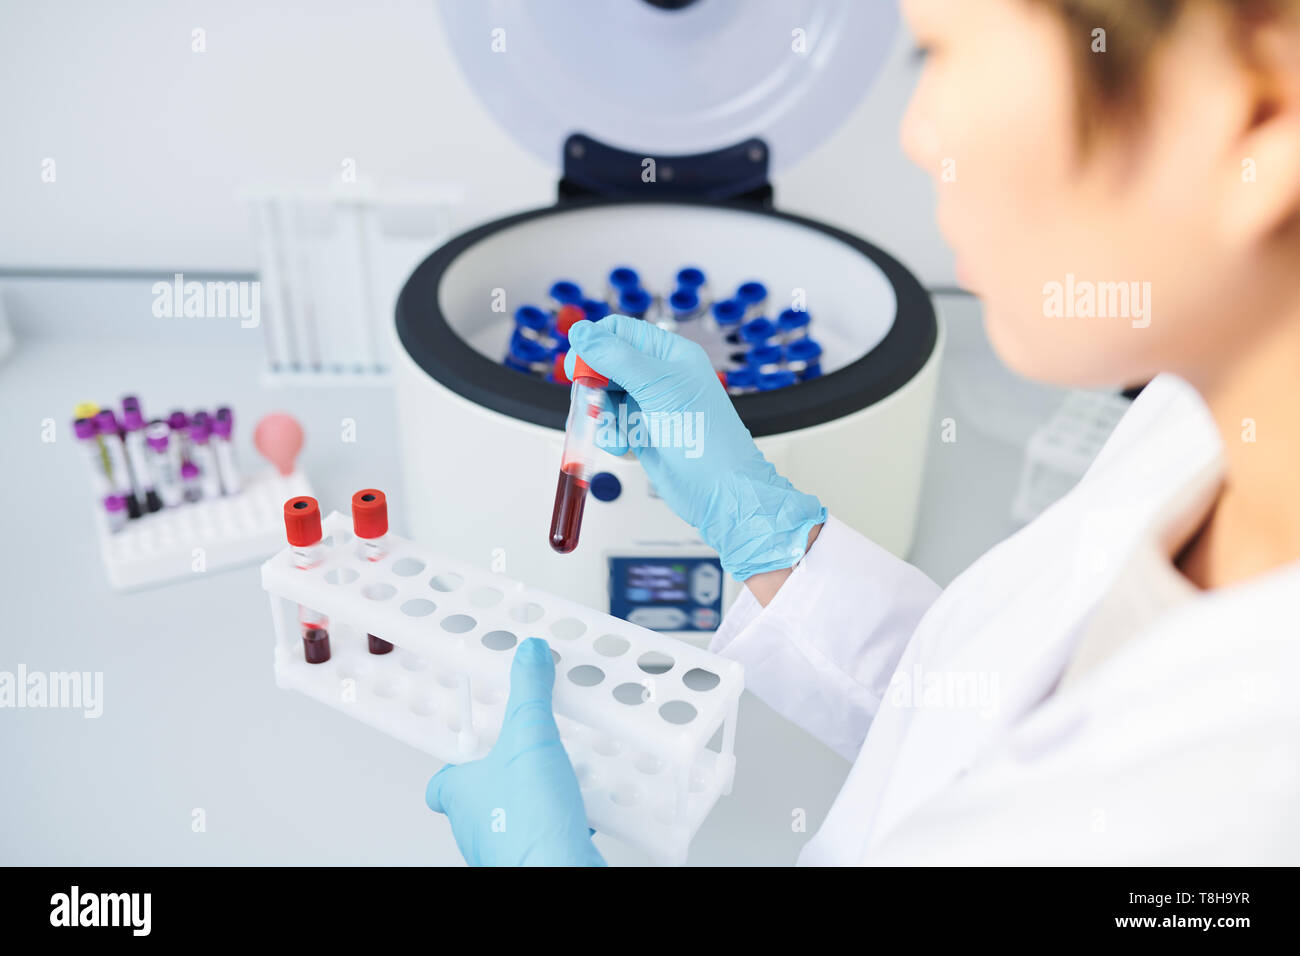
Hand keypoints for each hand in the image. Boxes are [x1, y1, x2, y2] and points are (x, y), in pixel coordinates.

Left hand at [425, 638, 604, 866]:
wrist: (559, 873)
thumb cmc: (529, 825)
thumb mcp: (531, 737)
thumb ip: (530, 692)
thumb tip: (528, 655)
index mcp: (461, 795)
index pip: (442, 780)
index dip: (456, 761)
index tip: (472, 739)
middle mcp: (477, 827)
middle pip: (481, 795)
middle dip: (505, 775)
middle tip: (527, 754)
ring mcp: (506, 846)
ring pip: (515, 816)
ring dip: (536, 798)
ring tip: (561, 777)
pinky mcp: (538, 858)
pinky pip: (546, 833)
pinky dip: (562, 820)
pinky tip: (582, 808)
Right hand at [566, 315, 824, 579]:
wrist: (719, 490)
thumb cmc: (703, 436)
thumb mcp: (657, 388)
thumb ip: (616, 357)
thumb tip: (581, 332)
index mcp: (670, 353)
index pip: (620, 331)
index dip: (594, 345)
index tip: (578, 367)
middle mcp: (659, 375)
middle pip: (606, 364)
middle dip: (595, 385)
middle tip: (592, 403)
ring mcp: (649, 404)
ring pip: (604, 396)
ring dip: (602, 415)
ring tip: (617, 433)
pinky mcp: (641, 431)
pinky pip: (610, 423)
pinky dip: (610, 434)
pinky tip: (625, 447)